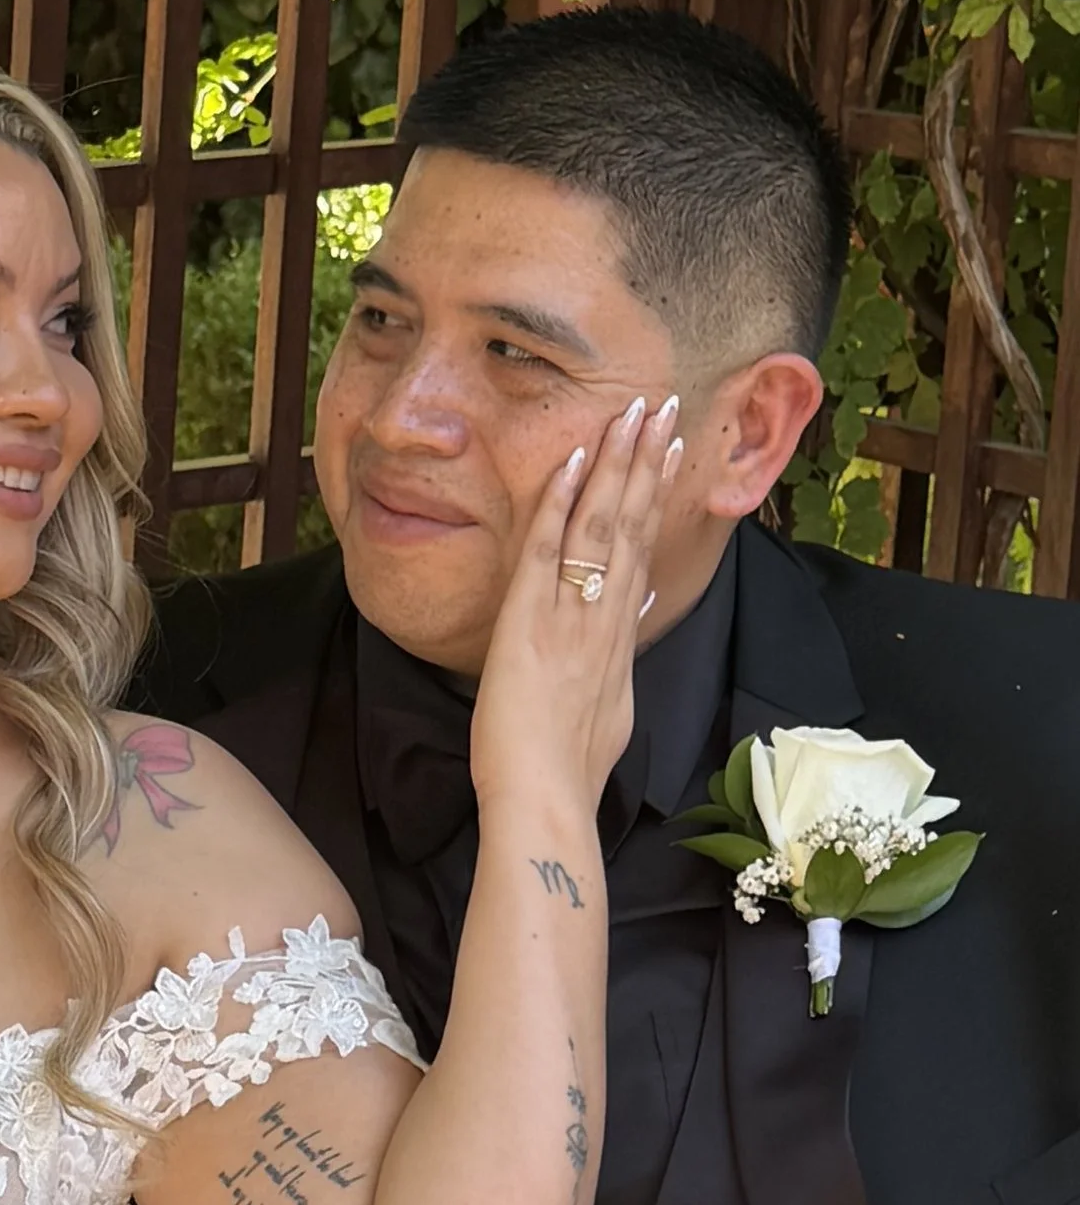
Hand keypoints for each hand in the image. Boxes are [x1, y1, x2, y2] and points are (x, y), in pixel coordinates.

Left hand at [470, 395, 682, 817]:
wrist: (546, 795)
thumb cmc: (569, 767)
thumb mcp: (611, 708)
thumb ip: (620, 661)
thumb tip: (635, 618)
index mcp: (620, 637)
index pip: (643, 551)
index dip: (657, 498)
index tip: (672, 454)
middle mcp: (605, 615)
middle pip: (633, 525)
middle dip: (649, 462)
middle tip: (664, 409)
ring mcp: (572, 612)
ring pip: (602, 525)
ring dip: (618, 464)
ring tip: (635, 414)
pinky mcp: (532, 617)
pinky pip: (549, 547)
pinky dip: (562, 500)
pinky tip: (576, 458)